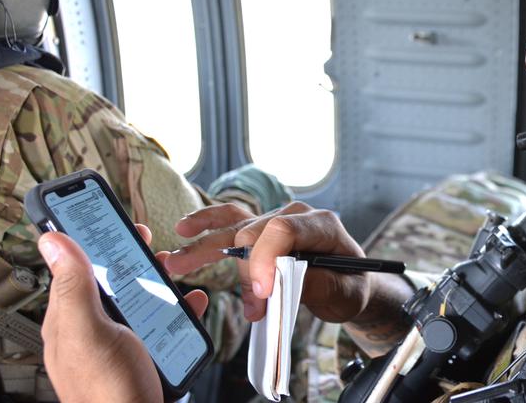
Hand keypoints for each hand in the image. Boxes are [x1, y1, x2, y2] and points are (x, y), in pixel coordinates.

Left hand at [38, 224, 206, 402]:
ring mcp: (117, 342)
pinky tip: (189, 301)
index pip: (73, 267)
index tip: (105, 217)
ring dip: (156, 279)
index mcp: (69, 319)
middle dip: (129, 256)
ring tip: (172, 266)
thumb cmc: (109, 393)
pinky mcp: (143, 353)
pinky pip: (160, 321)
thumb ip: (73, 287)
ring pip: (137, 298)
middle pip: (108, 280)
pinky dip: (177, 307)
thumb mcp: (90, 332)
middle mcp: (91, 329)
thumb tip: (52, 240)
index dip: (88, 240)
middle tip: (145, 239)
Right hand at [166, 202, 369, 323]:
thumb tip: (278, 282)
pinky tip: (185, 228)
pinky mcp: (261, 230)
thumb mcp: (343, 292)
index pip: (284, 230)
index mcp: (321, 224)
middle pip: (256, 233)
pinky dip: (208, 224)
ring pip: (236, 226)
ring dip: (204, 245)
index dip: (265, 260)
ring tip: (175, 261)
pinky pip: (231, 220)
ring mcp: (276, 219)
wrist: (349, 282)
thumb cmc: (348, 286)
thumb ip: (314, 284)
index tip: (262, 294)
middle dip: (246, 272)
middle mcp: (296, 215)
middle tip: (252, 309)